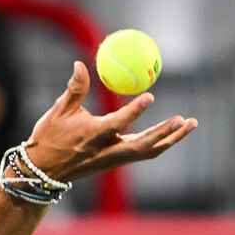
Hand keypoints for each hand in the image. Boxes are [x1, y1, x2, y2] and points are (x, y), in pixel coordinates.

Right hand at [22, 61, 197, 182]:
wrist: (44, 171)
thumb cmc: (49, 138)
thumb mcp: (58, 111)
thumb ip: (75, 88)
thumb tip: (81, 63)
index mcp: (92, 136)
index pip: (117, 123)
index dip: (134, 111)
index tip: (150, 97)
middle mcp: (106, 151)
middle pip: (144, 145)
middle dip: (166, 133)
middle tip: (185, 119)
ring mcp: (113, 159)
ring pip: (148, 151)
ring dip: (171, 139)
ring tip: (190, 124)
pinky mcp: (115, 161)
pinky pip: (142, 153)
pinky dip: (159, 142)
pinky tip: (172, 132)